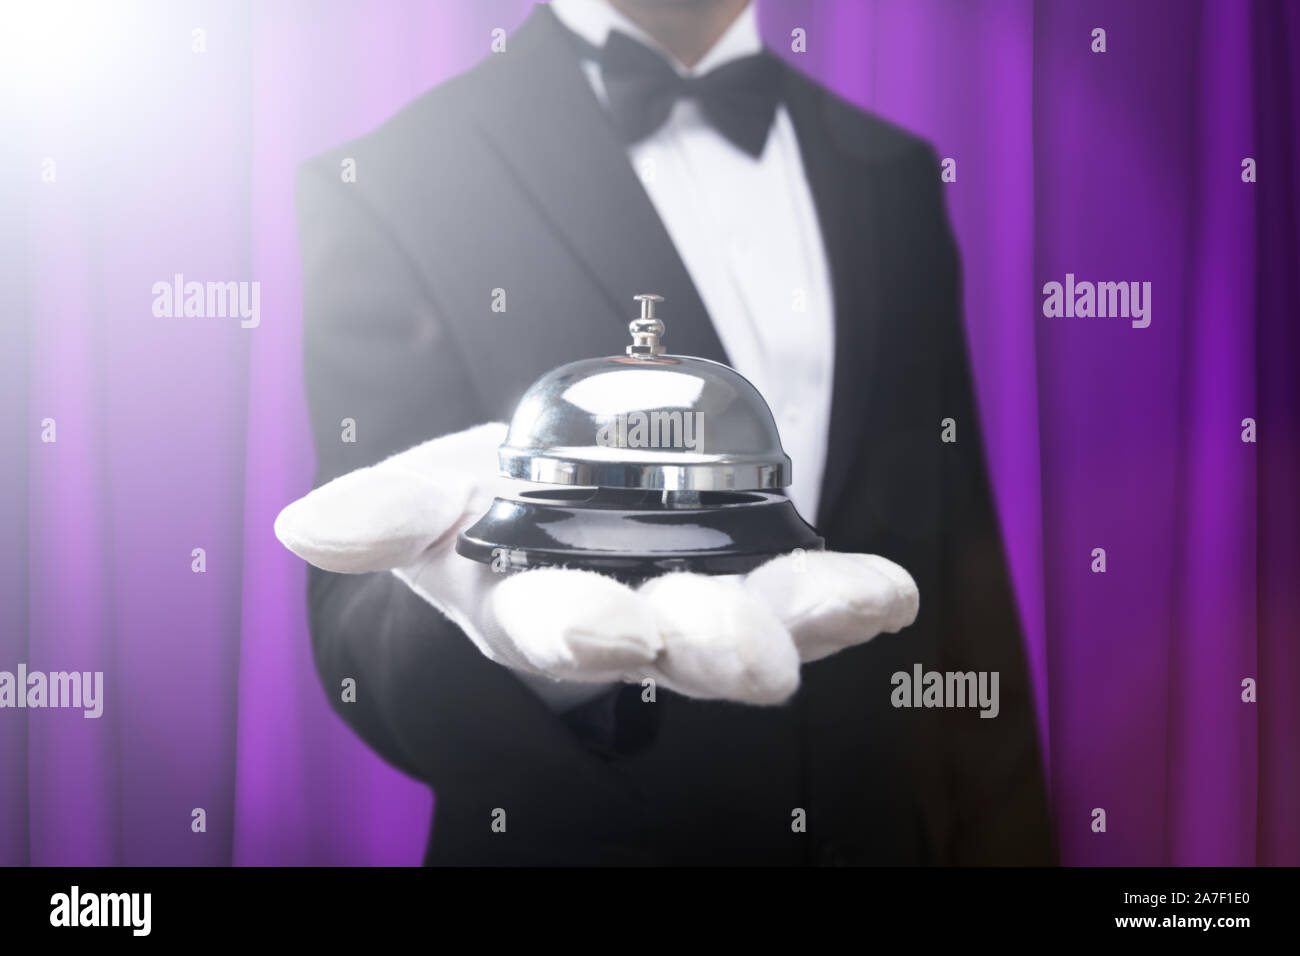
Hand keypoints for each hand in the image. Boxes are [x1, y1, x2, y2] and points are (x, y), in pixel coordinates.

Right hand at [274, 424, 918, 704]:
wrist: (563, 503)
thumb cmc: (493, 509)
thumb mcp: (437, 498)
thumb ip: (389, 509)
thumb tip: (305, 525)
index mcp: (541, 611)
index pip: (556, 630)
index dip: (575, 630)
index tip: (597, 625)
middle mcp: (631, 627)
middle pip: (674, 646)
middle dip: (710, 648)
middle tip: (752, 661)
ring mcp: (705, 609)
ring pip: (757, 628)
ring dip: (804, 623)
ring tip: (862, 604)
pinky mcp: (765, 580)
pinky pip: (811, 595)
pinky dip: (849, 598)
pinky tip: (890, 594)